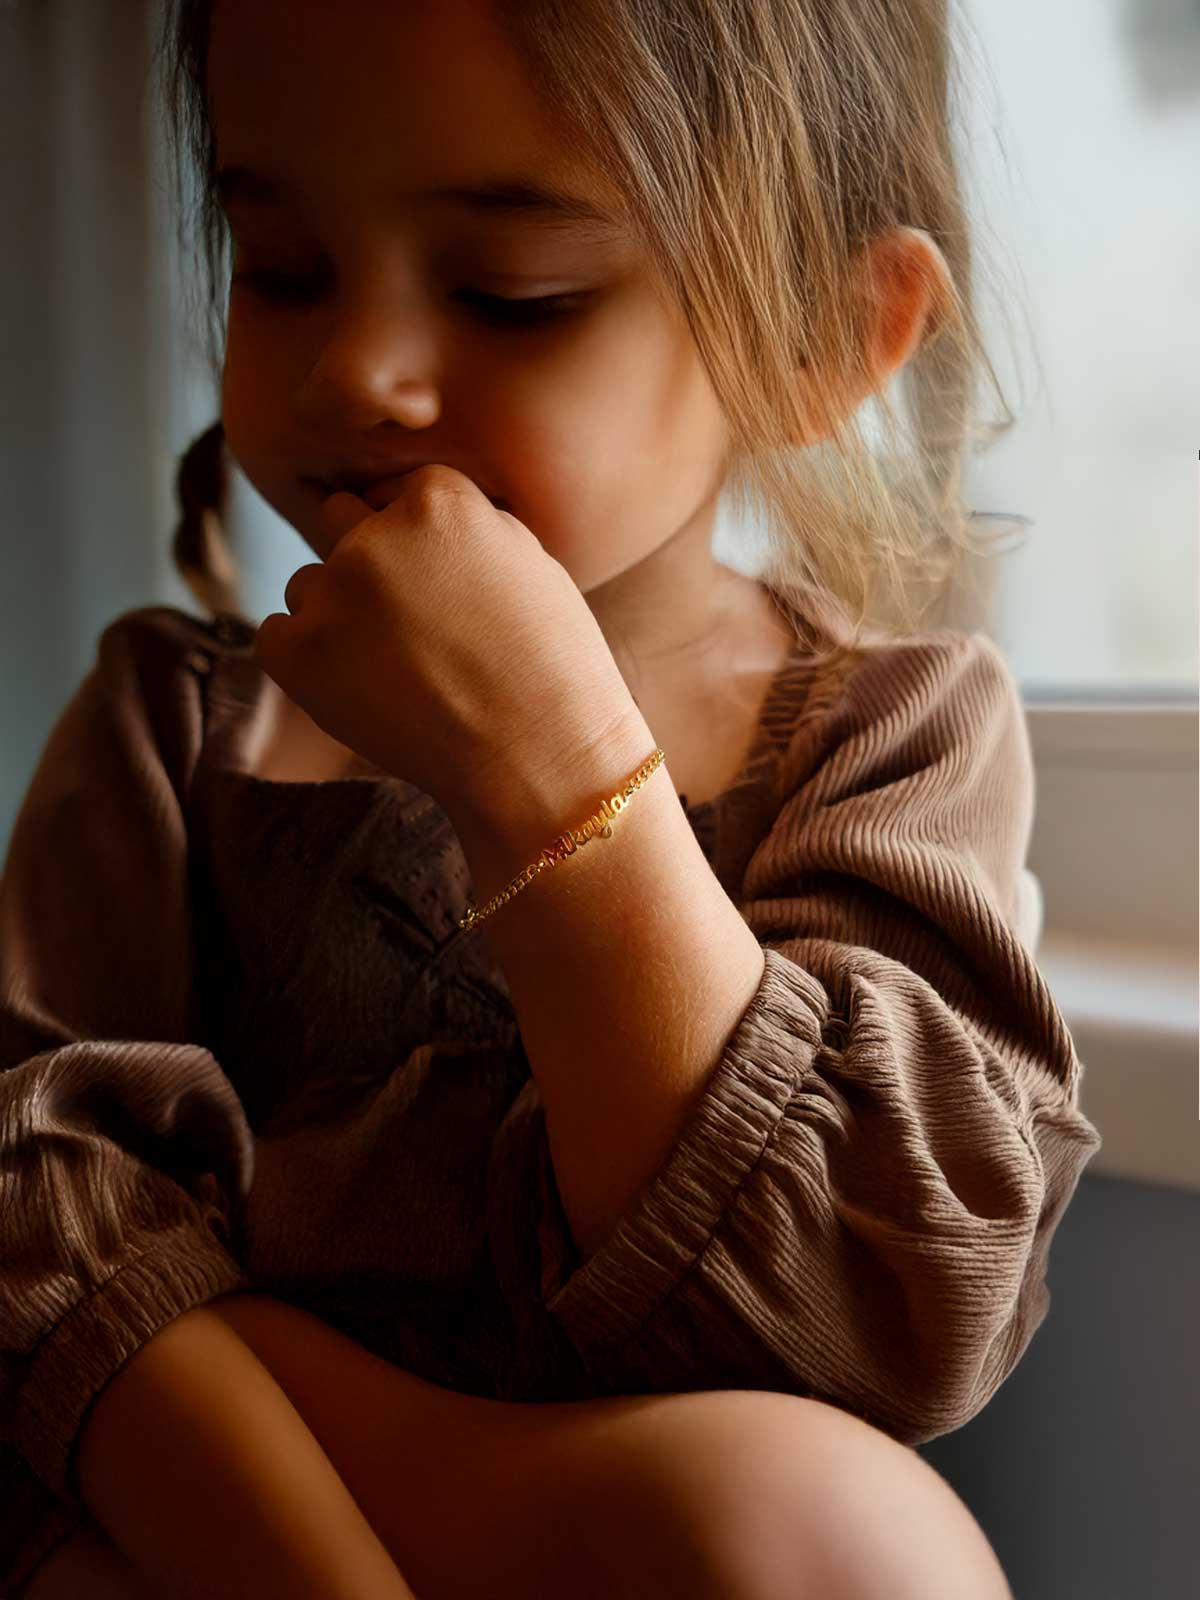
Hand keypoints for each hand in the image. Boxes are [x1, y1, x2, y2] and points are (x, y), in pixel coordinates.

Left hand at [252, 465, 638, 819]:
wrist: (538, 759)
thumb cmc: (554, 671)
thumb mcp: (532, 567)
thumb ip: (472, 527)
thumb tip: (419, 512)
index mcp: (438, 501)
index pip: (398, 494)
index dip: (419, 541)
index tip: (440, 586)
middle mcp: (375, 535)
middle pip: (343, 526)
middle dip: (371, 565)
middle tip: (412, 628)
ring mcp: (331, 593)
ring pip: (308, 585)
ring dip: (336, 615)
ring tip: (393, 671)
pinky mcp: (296, 652)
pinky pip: (276, 637)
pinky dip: (304, 661)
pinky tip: (355, 690)